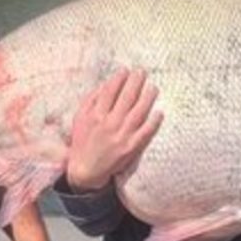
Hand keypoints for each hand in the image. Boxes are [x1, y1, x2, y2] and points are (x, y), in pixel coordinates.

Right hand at [65, 68, 162, 191]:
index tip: (125, 70)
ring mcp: (122, 135)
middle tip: (142, 72)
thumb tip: (106, 84)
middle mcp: (109, 123)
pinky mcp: (131, 147)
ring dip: (147, 97)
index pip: (110, 91)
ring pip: (138, 112)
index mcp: (96, 115)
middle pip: (126, 98)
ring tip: (153, 87)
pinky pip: (145, 132)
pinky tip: (159, 112)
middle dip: (135, 82)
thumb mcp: (80, 118)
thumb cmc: (83, 141)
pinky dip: (153, 122)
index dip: (119, 78)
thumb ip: (91, 100)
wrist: (86, 169)